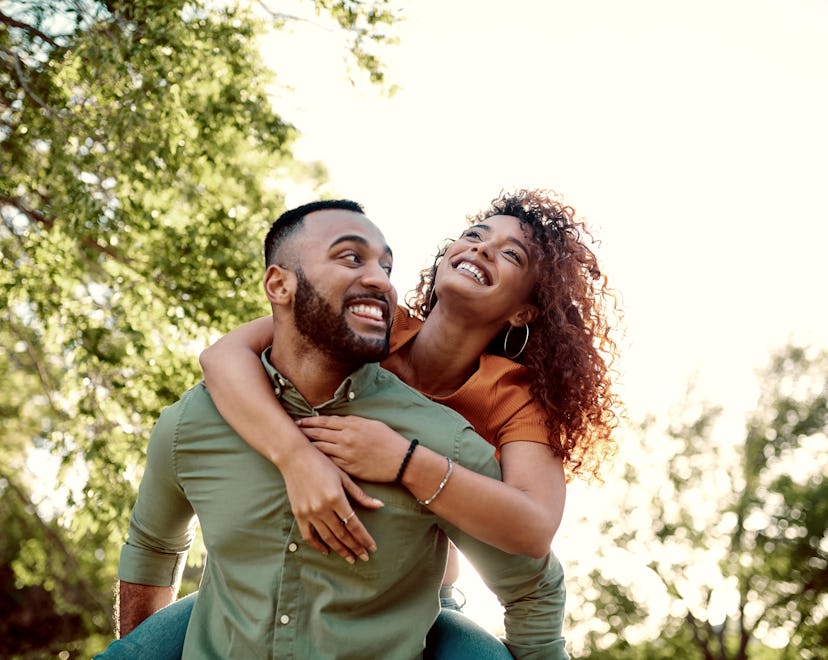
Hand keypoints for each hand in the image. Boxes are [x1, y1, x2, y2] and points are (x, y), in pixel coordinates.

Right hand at [279, 444, 382, 563]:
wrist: (294, 457)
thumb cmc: (322, 463)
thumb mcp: (344, 476)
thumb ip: (360, 495)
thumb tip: (379, 506)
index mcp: (336, 498)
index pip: (354, 524)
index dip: (364, 538)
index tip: (372, 548)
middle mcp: (322, 508)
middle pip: (342, 534)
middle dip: (355, 547)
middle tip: (364, 557)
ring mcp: (309, 512)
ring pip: (327, 538)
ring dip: (340, 550)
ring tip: (350, 558)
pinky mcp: (298, 514)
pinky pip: (309, 536)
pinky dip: (318, 545)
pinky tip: (327, 551)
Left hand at [296, 415, 409, 482]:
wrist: (400, 460)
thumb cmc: (388, 440)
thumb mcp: (371, 424)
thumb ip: (353, 422)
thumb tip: (338, 421)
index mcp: (352, 425)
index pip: (325, 421)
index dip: (311, 421)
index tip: (300, 421)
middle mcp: (347, 438)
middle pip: (319, 433)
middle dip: (304, 431)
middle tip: (291, 431)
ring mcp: (346, 454)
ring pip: (321, 448)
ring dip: (308, 446)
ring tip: (296, 445)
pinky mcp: (348, 468)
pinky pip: (329, 462)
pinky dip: (319, 460)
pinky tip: (311, 459)